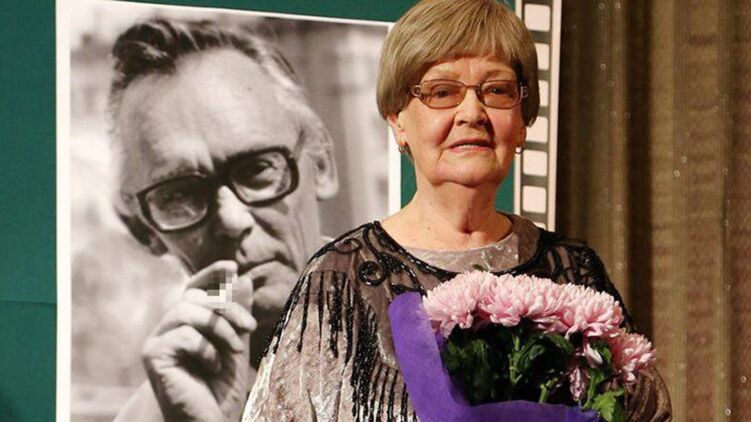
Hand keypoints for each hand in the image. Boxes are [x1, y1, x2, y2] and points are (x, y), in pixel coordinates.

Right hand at [141, 260, 256, 421]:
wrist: (210, 420)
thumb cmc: (221, 388)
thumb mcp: (235, 344)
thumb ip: (236, 314)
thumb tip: (242, 278)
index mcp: (186, 324)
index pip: (193, 288)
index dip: (209, 274)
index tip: (232, 267)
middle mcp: (167, 328)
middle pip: (193, 297)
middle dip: (227, 308)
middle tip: (249, 327)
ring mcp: (158, 341)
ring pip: (186, 310)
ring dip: (219, 327)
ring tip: (235, 350)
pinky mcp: (153, 355)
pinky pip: (183, 335)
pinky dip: (206, 349)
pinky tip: (212, 367)